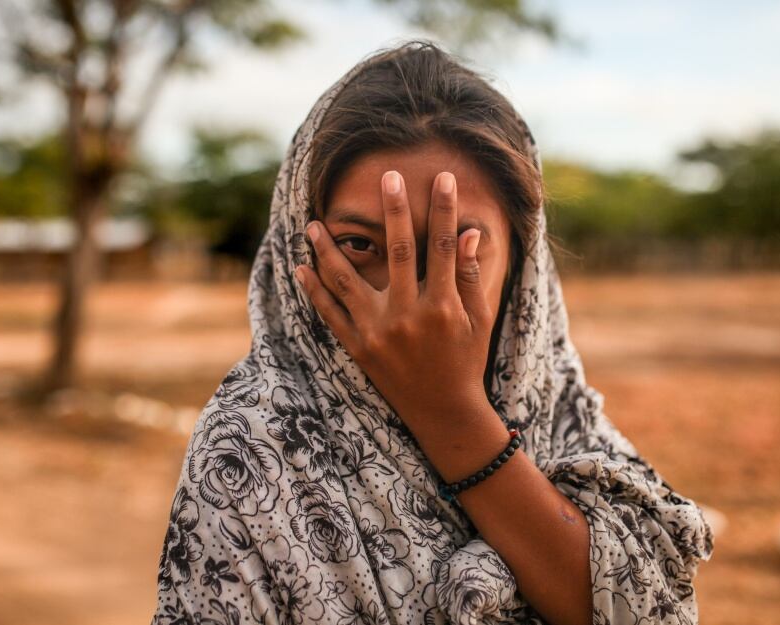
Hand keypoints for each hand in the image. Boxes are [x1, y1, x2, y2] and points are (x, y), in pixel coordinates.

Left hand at [295, 169, 493, 438]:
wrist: (443, 413)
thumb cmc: (465, 362)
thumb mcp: (478, 321)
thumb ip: (470, 277)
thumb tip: (468, 232)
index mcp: (442, 306)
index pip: (443, 246)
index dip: (443, 209)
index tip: (441, 178)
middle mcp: (408, 315)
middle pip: (399, 251)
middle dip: (394, 211)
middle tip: (388, 177)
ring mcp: (379, 332)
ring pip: (349, 281)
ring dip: (328, 250)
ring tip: (312, 224)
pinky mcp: (359, 348)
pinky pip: (330, 314)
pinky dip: (314, 291)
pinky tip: (301, 269)